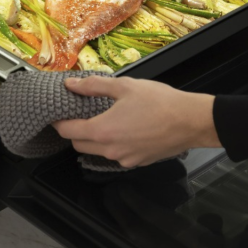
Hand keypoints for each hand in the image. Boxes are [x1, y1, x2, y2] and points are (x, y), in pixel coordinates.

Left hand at [53, 75, 219, 167]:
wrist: (190, 121)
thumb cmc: (159, 101)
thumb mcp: (125, 86)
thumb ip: (94, 86)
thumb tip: (71, 85)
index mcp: (103, 130)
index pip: (68, 132)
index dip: (59, 122)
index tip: (57, 113)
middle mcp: (110, 150)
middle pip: (80, 144)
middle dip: (75, 131)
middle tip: (80, 113)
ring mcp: (124, 159)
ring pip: (98, 151)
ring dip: (95, 138)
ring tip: (105, 118)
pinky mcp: (138, 162)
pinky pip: (117, 154)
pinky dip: (114, 143)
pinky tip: (126, 127)